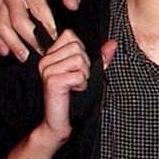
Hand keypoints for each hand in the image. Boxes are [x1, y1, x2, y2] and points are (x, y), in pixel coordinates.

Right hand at [0, 0, 83, 60]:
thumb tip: (72, 6)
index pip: (37, 7)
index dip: (47, 23)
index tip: (55, 37)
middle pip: (17, 20)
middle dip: (30, 38)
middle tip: (42, 51)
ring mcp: (1, 3)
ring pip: (2, 26)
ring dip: (13, 43)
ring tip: (25, 57)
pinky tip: (6, 53)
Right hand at [7, 29, 89, 158]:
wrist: (57, 123)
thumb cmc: (73, 99)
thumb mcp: (88, 74)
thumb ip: (100, 58)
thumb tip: (112, 43)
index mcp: (50, 55)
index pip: (70, 35)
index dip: (81, 51)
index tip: (77, 68)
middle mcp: (45, 60)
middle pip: (77, 47)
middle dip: (84, 64)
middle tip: (77, 80)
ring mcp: (47, 70)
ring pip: (79, 59)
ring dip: (84, 75)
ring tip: (75, 86)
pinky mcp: (52, 81)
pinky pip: (79, 74)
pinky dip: (82, 85)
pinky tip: (73, 92)